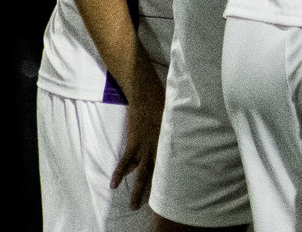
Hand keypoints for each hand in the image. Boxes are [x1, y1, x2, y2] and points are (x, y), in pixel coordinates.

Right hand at [111, 54, 164, 209]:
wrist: (147, 92)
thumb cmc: (165, 103)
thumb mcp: (177, 119)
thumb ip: (179, 132)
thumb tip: (186, 141)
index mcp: (174, 141)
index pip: (176, 165)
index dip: (176, 180)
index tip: (178, 194)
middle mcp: (162, 146)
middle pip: (159, 174)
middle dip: (157, 192)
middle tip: (156, 208)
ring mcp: (147, 145)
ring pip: (142, 173)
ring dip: (138, 190)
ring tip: (134, 205)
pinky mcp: (134, 141)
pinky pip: (125, 161)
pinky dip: (120, 173)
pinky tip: (114, 184)